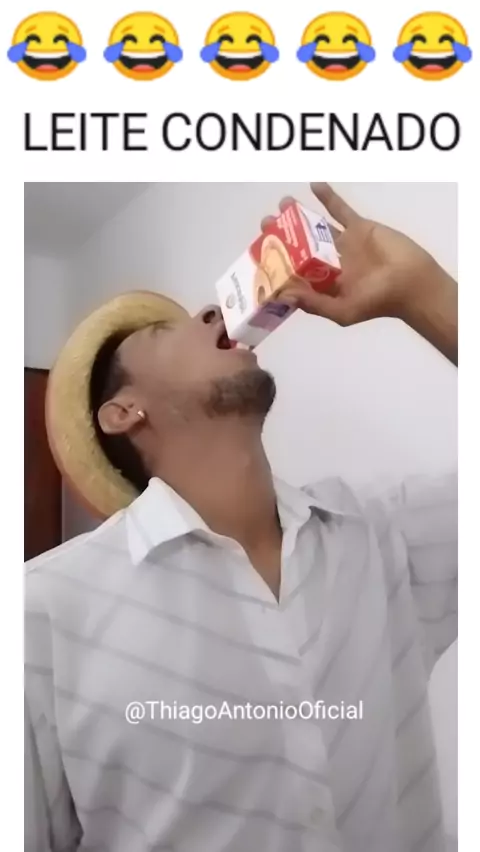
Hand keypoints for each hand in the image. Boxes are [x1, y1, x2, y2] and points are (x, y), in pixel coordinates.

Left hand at [261, 183, 446, 326]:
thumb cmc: (377, 301)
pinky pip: (340, 210)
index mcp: (324, 285)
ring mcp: (344, 244)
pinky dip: (327, 197)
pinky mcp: (359, 228)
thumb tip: (284, 295)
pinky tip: (314, 185)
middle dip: (282, 236)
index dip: (278, 265)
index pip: (294, 273)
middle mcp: (330, 264)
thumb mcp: (343, 311)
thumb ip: (314, 303)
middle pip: (300, 247)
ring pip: (315, 227)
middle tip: (266, 223)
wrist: (412, 283)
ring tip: (282, 204)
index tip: (260, 254)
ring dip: (299, 215)